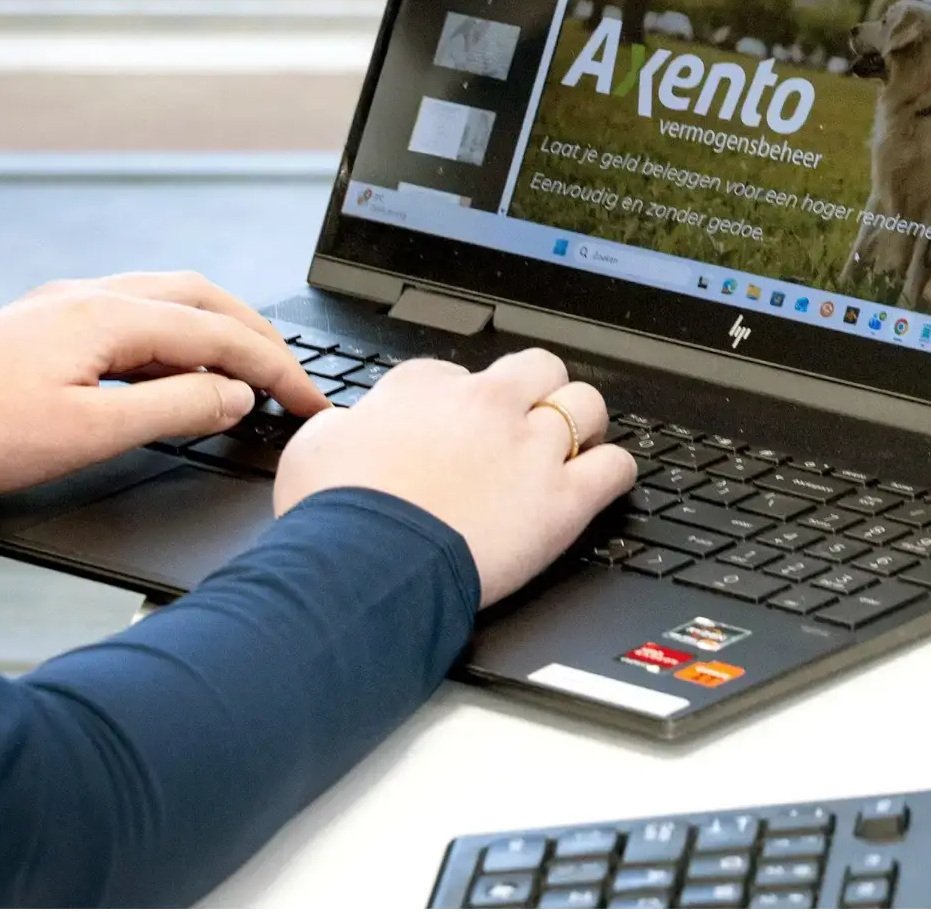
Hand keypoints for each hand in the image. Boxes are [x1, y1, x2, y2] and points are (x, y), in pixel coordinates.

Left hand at [0, 272, 327, 499]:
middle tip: (293, 376)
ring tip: (248, 368)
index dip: (273, 370)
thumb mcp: (92, 432)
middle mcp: (89, 294)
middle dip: (254, 334)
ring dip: (215, 328)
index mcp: (107, 315)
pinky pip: (130, 312)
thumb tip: (235, 394)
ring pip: (164, 299)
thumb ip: (174, 407)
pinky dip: (173, 334)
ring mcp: (63, 303)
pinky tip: (176, 366)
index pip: (217, 335)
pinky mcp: (44, 322)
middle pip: (198, 297)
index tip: (311, 402)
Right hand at [272, 347, 634, 605]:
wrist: (365, 562)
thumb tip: (348, 429)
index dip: (460, 405)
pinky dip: (613, 474)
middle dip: (535, 391)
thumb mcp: (314, 446)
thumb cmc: (335, 513)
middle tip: (525, 424)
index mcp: (424, 386)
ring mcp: (528, 448)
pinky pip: (616, 467)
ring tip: (573, 447)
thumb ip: (343, 426)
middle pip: (536, 368)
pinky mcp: (562, 499)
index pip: (458, 374)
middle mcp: (483, 404)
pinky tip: (601, 482)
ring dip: (581, 423)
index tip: (455, 430)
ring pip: (585, 404)